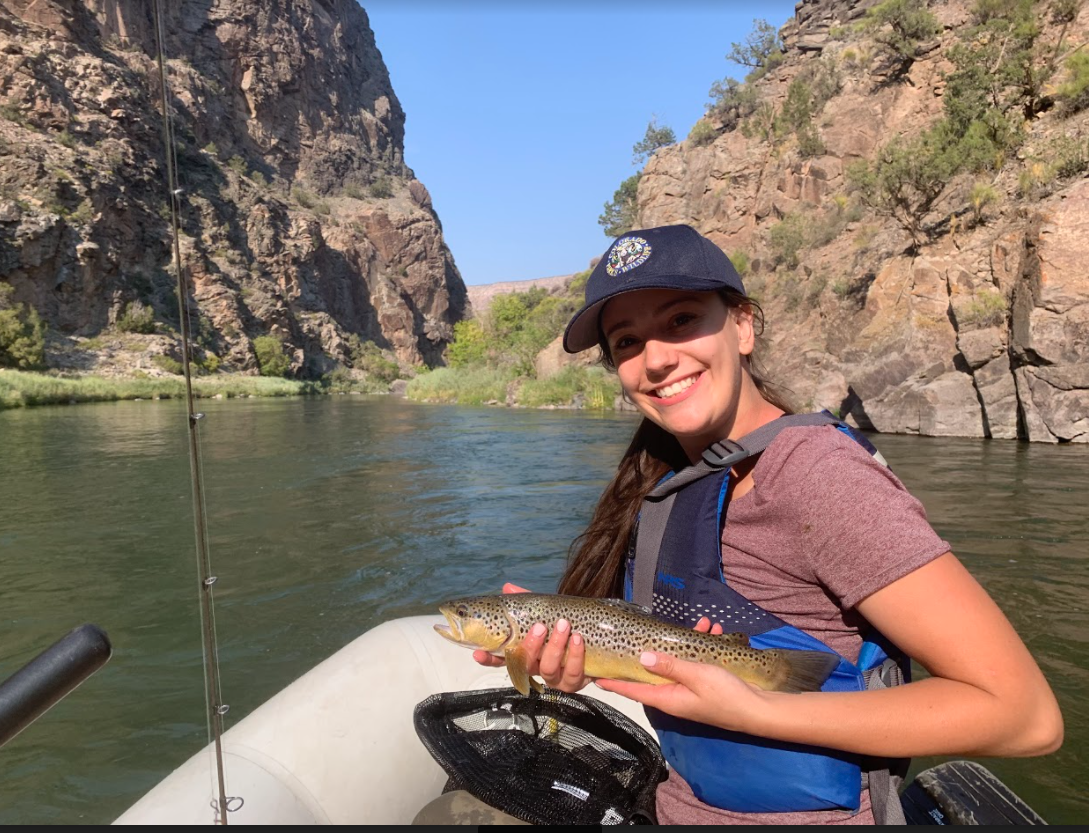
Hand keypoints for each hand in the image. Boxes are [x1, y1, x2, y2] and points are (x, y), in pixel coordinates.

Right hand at [472, 582, 589, 692]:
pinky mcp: (575, 682)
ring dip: (556, 647)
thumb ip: (527, 600)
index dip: (489, 658)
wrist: (600, 636)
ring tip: (564, 626)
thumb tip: (507, 587)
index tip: (478, 653)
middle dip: (530, 646)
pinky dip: (576, 656)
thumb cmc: (565, 623)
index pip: (502, 658)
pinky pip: (573, 675)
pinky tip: (578, 639)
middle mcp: (538, 667)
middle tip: (539, 627)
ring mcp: (556, 677)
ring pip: (549, 671)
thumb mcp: (546, 610)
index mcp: (527, 652)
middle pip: (525, 665)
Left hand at [593, 616, 767, 732]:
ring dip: (688, 642)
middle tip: (641, 633)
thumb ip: (670, 665)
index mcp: (667, 698)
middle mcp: (675, 696)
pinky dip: (705, 647)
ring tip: (703, 624)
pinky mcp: (706, 686)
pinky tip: (715, 631)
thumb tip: (642, 657)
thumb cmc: (725, 696)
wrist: (760, 710)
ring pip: (680, 663)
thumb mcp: (696, 676)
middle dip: (653, 650)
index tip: (594, 675)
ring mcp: (691, 692)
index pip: (633, 691)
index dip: (614, 682)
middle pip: (655, 672)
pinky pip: (698, 664)